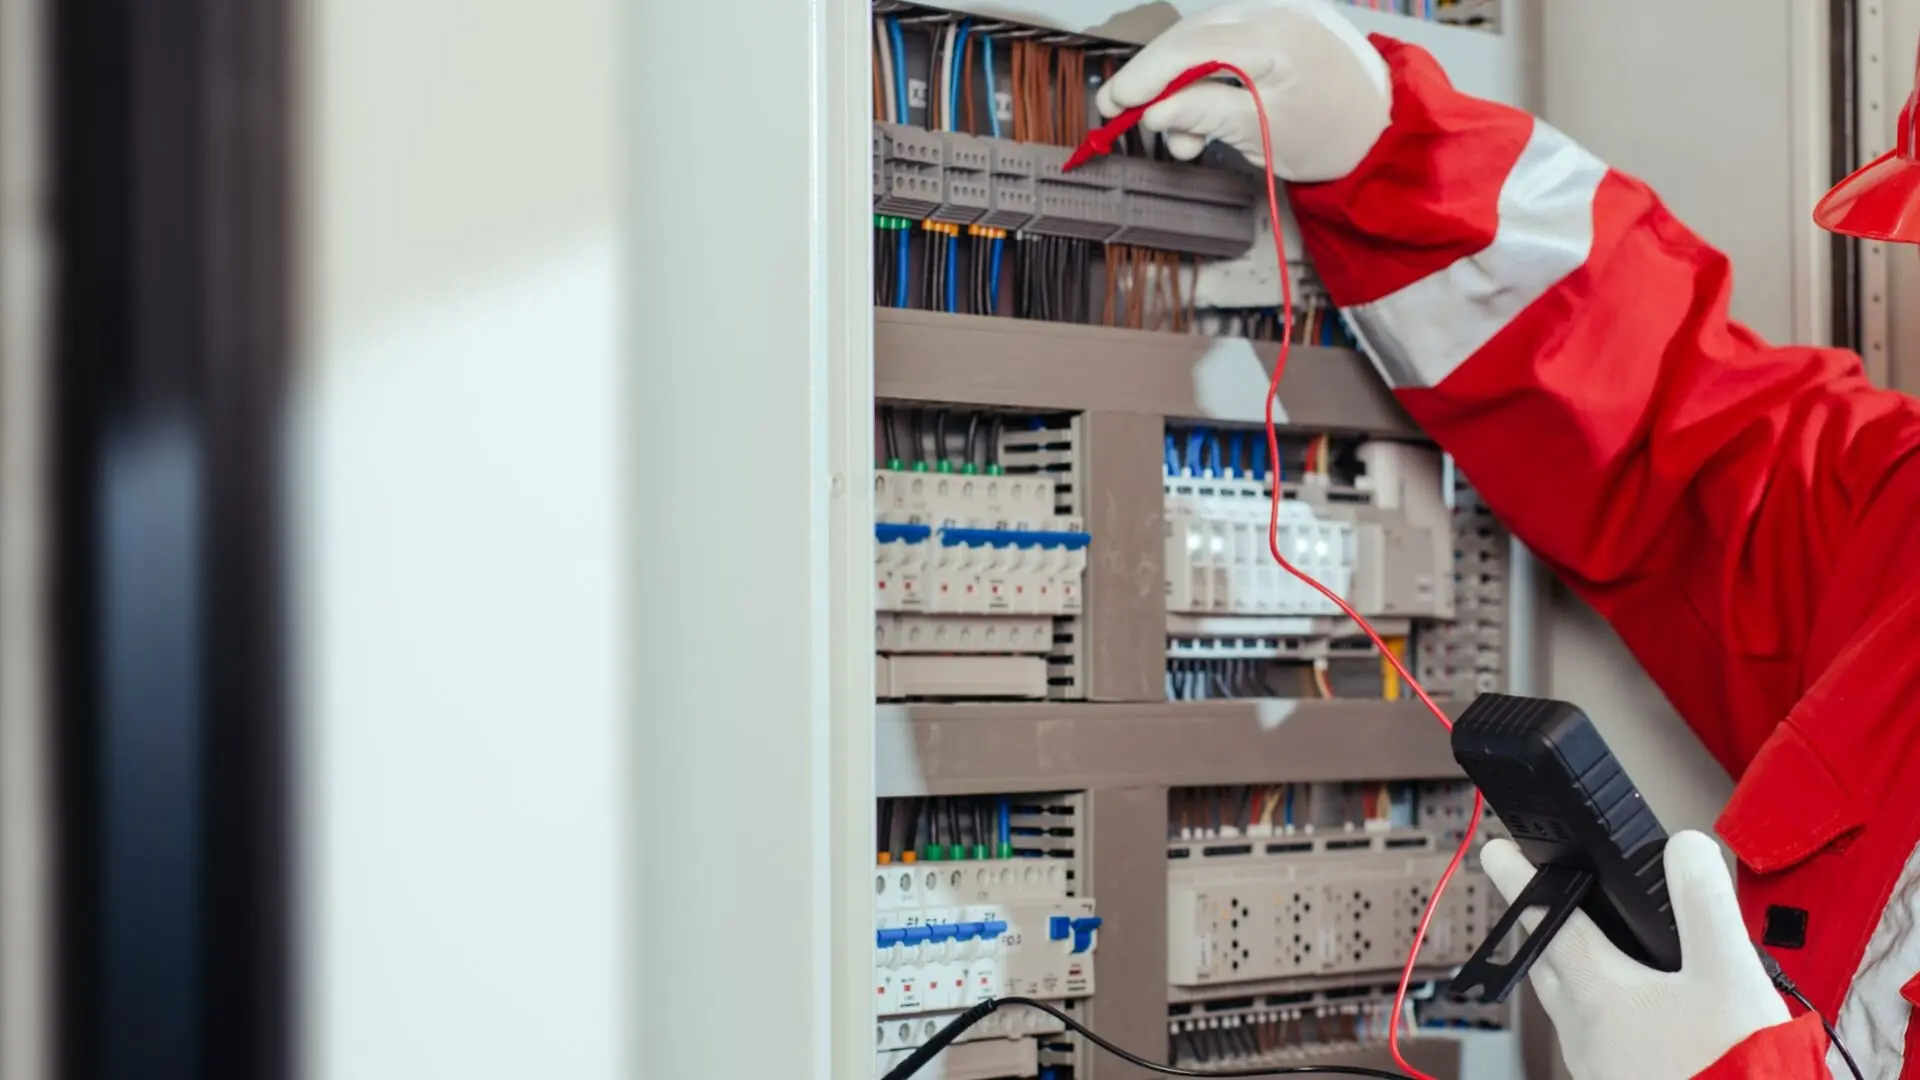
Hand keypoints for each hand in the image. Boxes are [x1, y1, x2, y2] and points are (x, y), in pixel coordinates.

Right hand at [1094, 0, 1389, 179]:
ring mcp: (1278, 11)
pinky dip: (1200, 73)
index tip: (1116, 101)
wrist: (1382, 126)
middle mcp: (1279, 12)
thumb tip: (1154, 113)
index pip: (1197, 45)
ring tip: (1179, 137)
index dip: (1149, 74)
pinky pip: (1223, 39)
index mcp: (1283, 38)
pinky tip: (1195, 113)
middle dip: (1154, 76)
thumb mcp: (1264, 136)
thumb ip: (1206, 116)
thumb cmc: (1334, 135)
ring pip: (1202, 37)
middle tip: (1120, 111)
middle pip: (1193, 34)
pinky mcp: (1275, 20)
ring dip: (1177, 82)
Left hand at [1482, 831, 1789, 1079]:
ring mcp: (1597, 1065)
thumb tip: (1684, 849)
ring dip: (1567, 971)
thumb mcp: (1730, 976)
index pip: (1545, 917)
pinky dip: (1599, 1009)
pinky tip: (1631, 1012)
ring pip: (1566, 1004)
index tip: (1497, 854)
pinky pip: (1592, 1037)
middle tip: (1536, 898)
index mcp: (1597, 992)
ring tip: (1582, 949)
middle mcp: (1583, 1031)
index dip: (1520, 877)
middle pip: (1544, 964)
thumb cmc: (1730, 1069)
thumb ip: (1704, 905)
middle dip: (1538, 926)